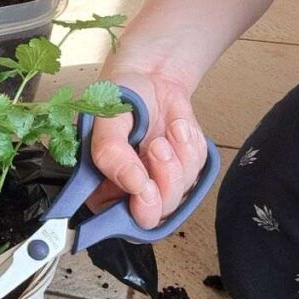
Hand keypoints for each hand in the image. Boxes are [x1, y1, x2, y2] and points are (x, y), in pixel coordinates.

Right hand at [88, 68, 207, 228]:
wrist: (151, 77)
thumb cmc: (121, 98)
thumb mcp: (107, 121)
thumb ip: (111, 154)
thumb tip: (135, 185)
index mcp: (101, 188)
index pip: (118, 222)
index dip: (136, 211)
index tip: (145, 188)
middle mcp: (129, 193)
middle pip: (155, 214)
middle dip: (164, 181)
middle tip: (157, 147)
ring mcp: (159, 184)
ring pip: (180, 193)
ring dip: (178, 158)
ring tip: (167, 131)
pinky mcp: (184, 172)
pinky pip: (197, 172)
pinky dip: (191, 148)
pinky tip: (177, 128)